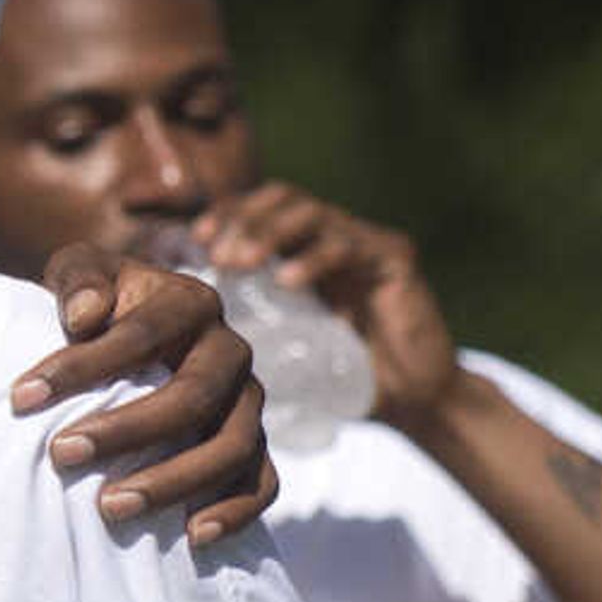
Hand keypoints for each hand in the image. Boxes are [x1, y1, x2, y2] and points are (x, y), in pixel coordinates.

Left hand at [17, 244, 276, 544]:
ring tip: (110, 508)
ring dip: (173, 481)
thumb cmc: (95, 306)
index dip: (81, 366)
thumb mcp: (79, 273)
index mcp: (190, 303)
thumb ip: (78, 280)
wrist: (129, 339)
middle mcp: (230, 351)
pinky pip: (262, 485)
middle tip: (61, 455)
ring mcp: (249, 404)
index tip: (21, 398)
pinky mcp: (256, 449)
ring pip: (232, 447)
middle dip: (127, 431)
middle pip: (193, 396)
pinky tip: (191, 537)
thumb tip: (85, 317)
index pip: (142, 335)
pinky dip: (234, 512)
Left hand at [192, 181, 458, 430]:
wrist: (415, 402)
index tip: (197, 238)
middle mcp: (338, 236)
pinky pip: (350, 245)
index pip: (263, 207)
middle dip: (244, 220)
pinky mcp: (396, 259)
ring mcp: (368, 243)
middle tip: (218, 255)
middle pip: (283, 199)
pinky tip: (286, 281)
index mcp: (309, 248)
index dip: (229, 213)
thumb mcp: (287, 346)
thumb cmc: (345, 378)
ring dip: (270, 233)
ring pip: (312, 213)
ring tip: (241, 264)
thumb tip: (186, 328)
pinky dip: (314, 257)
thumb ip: (253, 326)